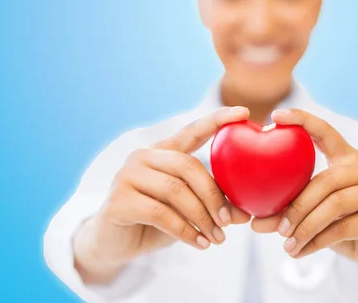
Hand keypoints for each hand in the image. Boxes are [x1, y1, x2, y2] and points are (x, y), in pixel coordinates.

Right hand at [74, 106, 251, 283]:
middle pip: (188, 166)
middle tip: (230, 220)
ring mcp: (127, 175)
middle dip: (213, 195)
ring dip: (201, 217)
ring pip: (175, 190)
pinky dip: (185, 230)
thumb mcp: (188, 211)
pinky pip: (160, 213)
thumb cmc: (154, 222)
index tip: (244, 112)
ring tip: (218, 238)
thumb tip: (245, 214)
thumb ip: (213, 206)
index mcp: (163, 151)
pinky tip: (199, 243)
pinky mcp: (118, 200)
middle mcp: (143, 156)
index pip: (193, 130)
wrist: (112, 244)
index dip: (217, 120)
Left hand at [251, 108, 357, 275]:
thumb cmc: (345, 224)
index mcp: (348, 158)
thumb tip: (254, 223)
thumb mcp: (317, 213)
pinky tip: (301, 251)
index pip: (325, 132)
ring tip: (287, 245)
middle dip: (297, 205)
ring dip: (305, 227)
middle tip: (277, 227)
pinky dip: (317, 242)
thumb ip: (289, 212)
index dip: (302, 120)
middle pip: (325, 180)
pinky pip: (343, 228)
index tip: (275, 115)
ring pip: (334, 205)